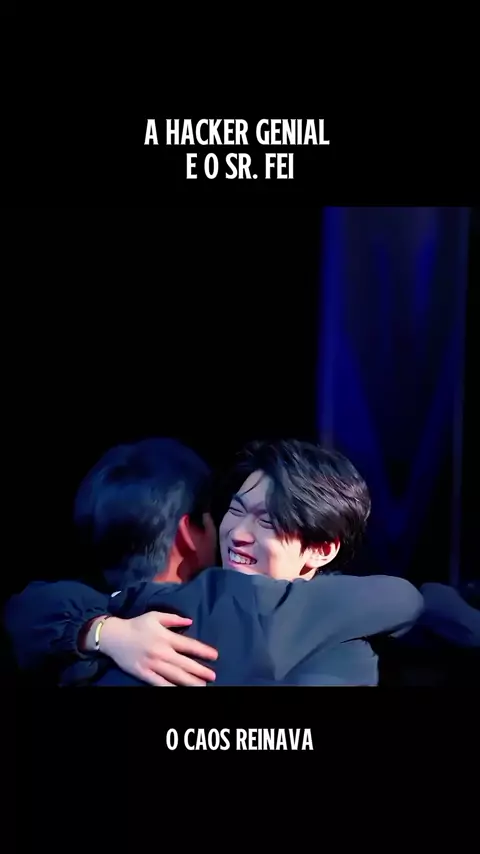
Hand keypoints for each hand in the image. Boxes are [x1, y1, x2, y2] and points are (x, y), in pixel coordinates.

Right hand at [99, 612, 217, 685]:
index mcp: (165, 637)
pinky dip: (170, 688)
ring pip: (174, 676)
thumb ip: (174, 619)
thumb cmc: (137, 625)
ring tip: (202, 686)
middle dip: (200, 670)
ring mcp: (153, 665)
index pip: (188, 645)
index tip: (215, 656)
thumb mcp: (155, 616)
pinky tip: (180, 691)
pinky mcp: (144, 674)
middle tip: (213, 676)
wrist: (114, 637)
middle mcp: (161, 652)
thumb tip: (190, 621)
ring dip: (190, 682)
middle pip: (184, 663)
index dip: (202, 651)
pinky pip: (159, 683)